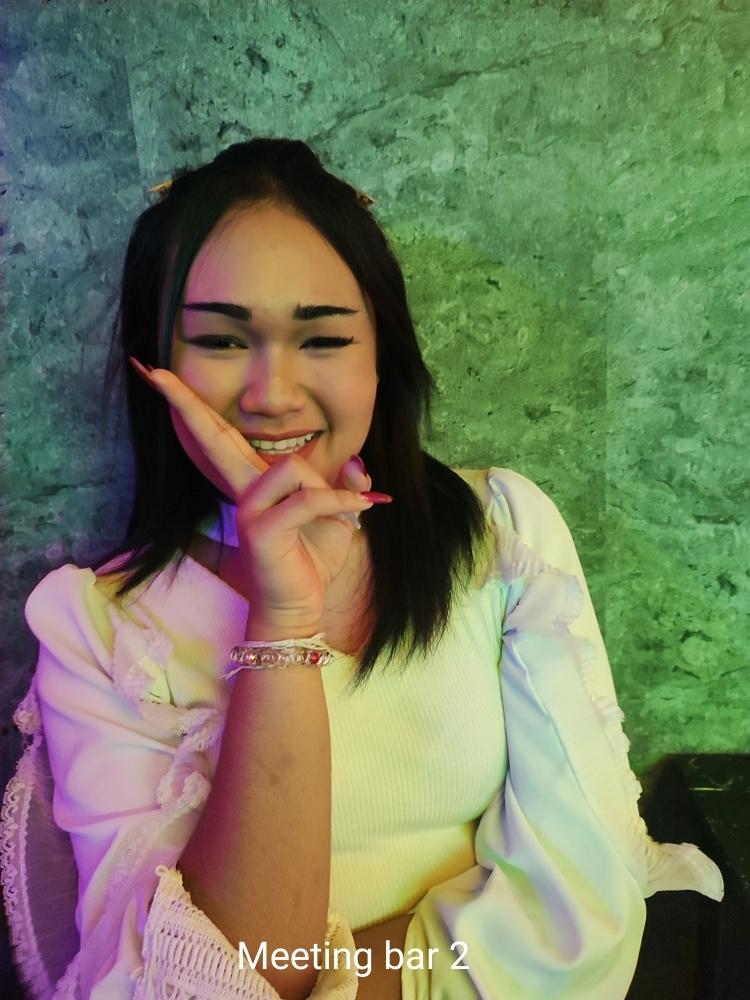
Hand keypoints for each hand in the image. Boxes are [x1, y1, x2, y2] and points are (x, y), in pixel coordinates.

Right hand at [128, 358, 384, 630]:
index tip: (158, 374)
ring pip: (291, 466)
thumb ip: (345, 485)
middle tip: (153, 371)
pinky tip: (358, 510)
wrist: (300, 608)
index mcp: (257, 482)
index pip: (224, 437)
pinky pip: (308, 499)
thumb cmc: (311, 560)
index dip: (195, 407)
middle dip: (186, 404)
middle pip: (215, 437)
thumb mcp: (337, 516)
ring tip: (345, 507)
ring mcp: (249, 509)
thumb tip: (358, 463)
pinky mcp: (261, 529)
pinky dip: (340, 503)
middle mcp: (245, 491)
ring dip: (327, 487)